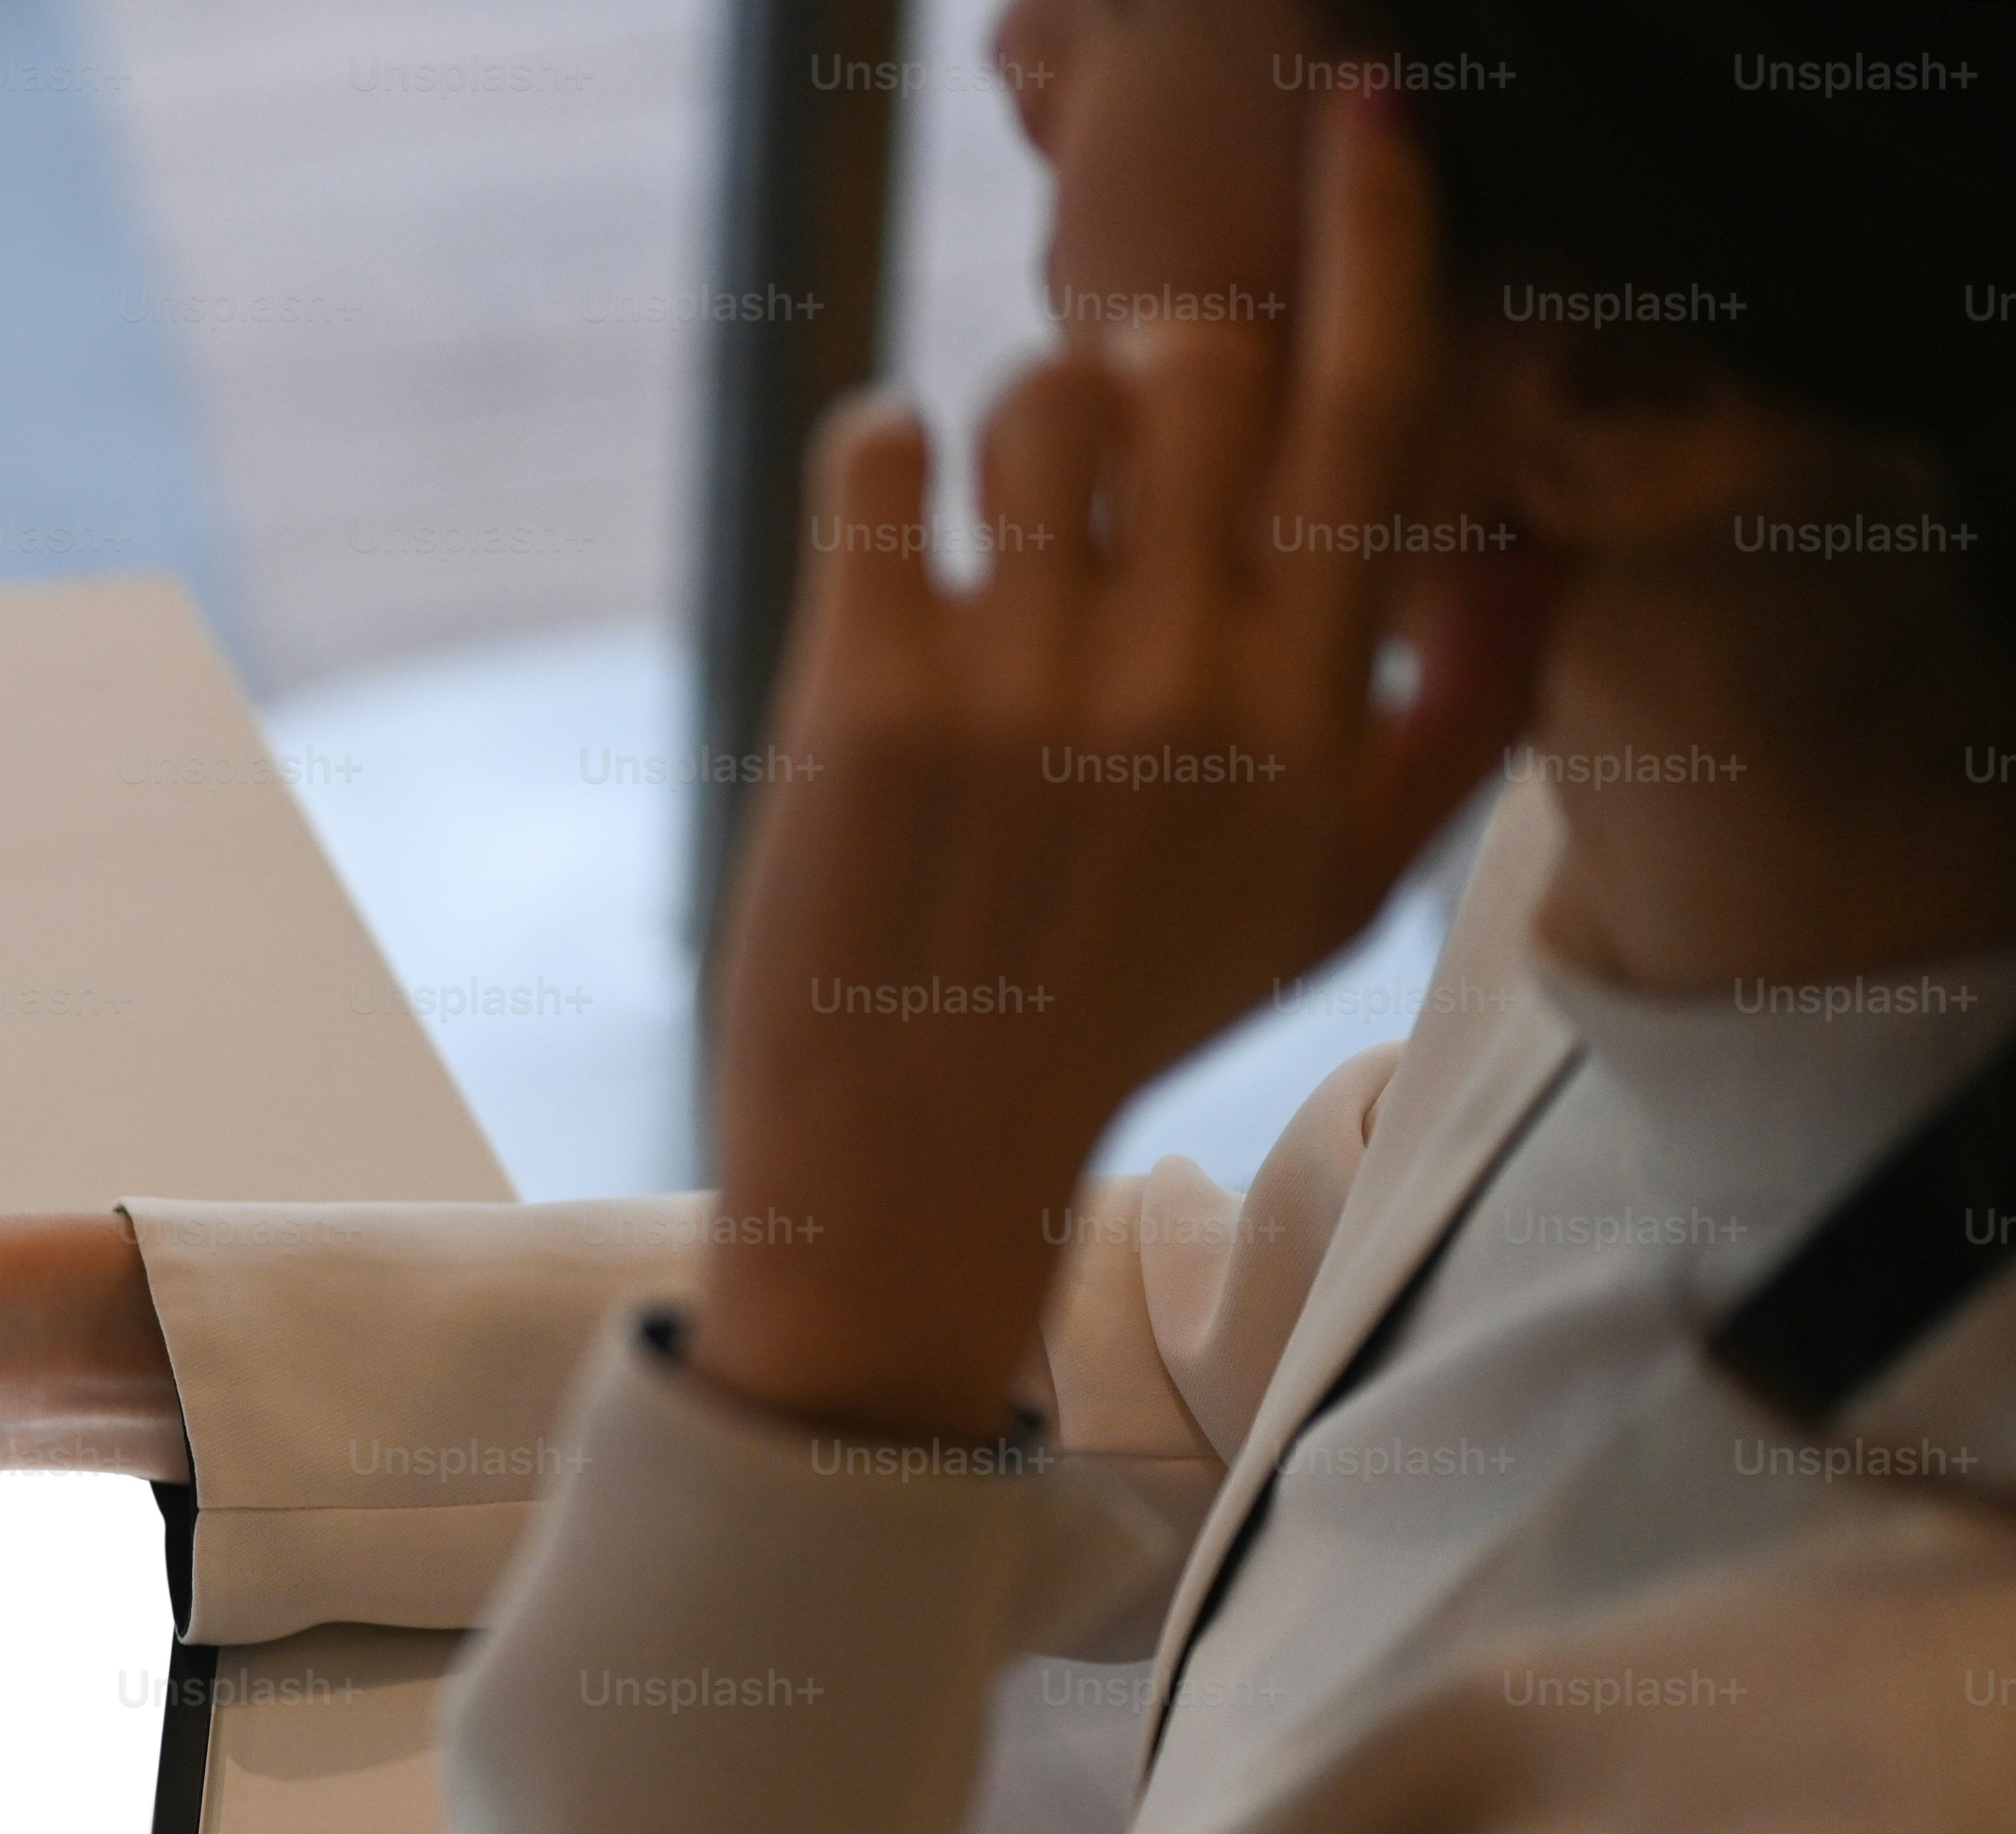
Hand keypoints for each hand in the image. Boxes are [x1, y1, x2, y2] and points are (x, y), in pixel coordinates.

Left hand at [694, 89, 1558, 1438]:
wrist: (919, 1145)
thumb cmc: (1129, 998)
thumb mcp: (1333, 884)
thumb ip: (1457, 714)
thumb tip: (1538, 541)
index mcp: (1305, 709)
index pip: (1377, 420)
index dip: (1379, 240)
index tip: (1363, 121)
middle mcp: (1179, 682)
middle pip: (1203, 363)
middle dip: (1156, 358)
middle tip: (1115, 438)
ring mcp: (1016, 686)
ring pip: (1038, 388)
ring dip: (1017, 405)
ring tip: (998, 502)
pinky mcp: (861, 692)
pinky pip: (879, 451)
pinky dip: (880, 445)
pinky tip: (890, 515)